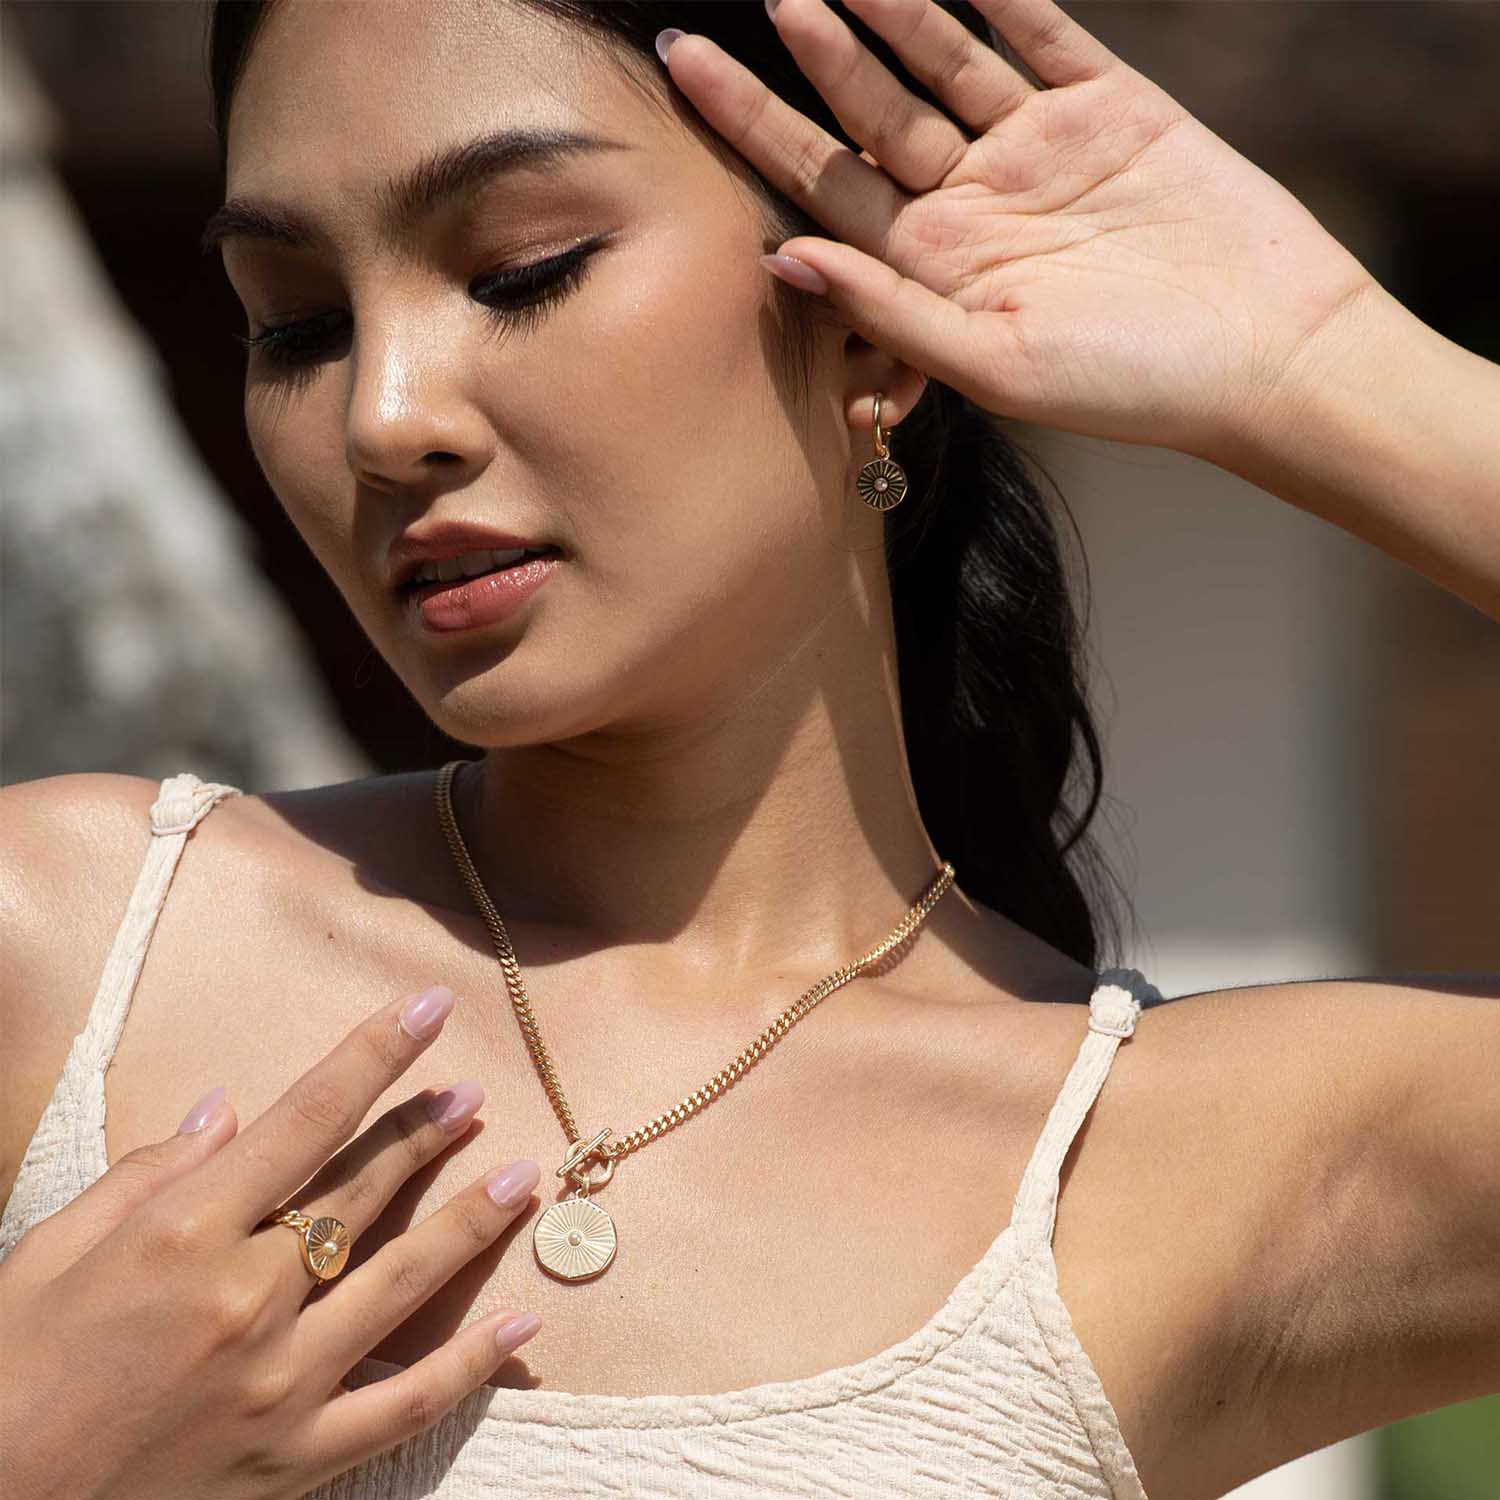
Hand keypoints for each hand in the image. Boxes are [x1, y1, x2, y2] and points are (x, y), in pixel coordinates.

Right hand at [0, 985, 541, 1499]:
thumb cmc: (9, 1372)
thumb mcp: (47, 1253)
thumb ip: (147, 1174)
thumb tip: (227, 1111)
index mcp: (184, 1235)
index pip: (308, 1118)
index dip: (376, 1054)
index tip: (430, 1006)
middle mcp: (246, 1300)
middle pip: (362, 1193)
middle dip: (424, 1134)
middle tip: (470, 1098)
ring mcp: (281, 1384)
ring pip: (403, 1283)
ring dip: (470, 1223)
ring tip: (522, 1178)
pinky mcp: (297, 1458)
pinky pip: (405, 1406)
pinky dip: (471, 1367)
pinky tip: (523, 1326)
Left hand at [661, 0, 1379, 457]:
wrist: (1266, 355)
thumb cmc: (1127, 386)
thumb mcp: (992, 363)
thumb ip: (888, 309)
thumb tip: (781, 259)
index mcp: (933, 270)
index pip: (820, 190)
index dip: (751, 127)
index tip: (685, 70)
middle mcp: (972, 206)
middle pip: (869, 118)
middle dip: (808, 57)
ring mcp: (1038, 153)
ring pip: (945, 63)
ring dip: (889, 13)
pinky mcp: (1111, 108)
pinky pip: (1042, 32)